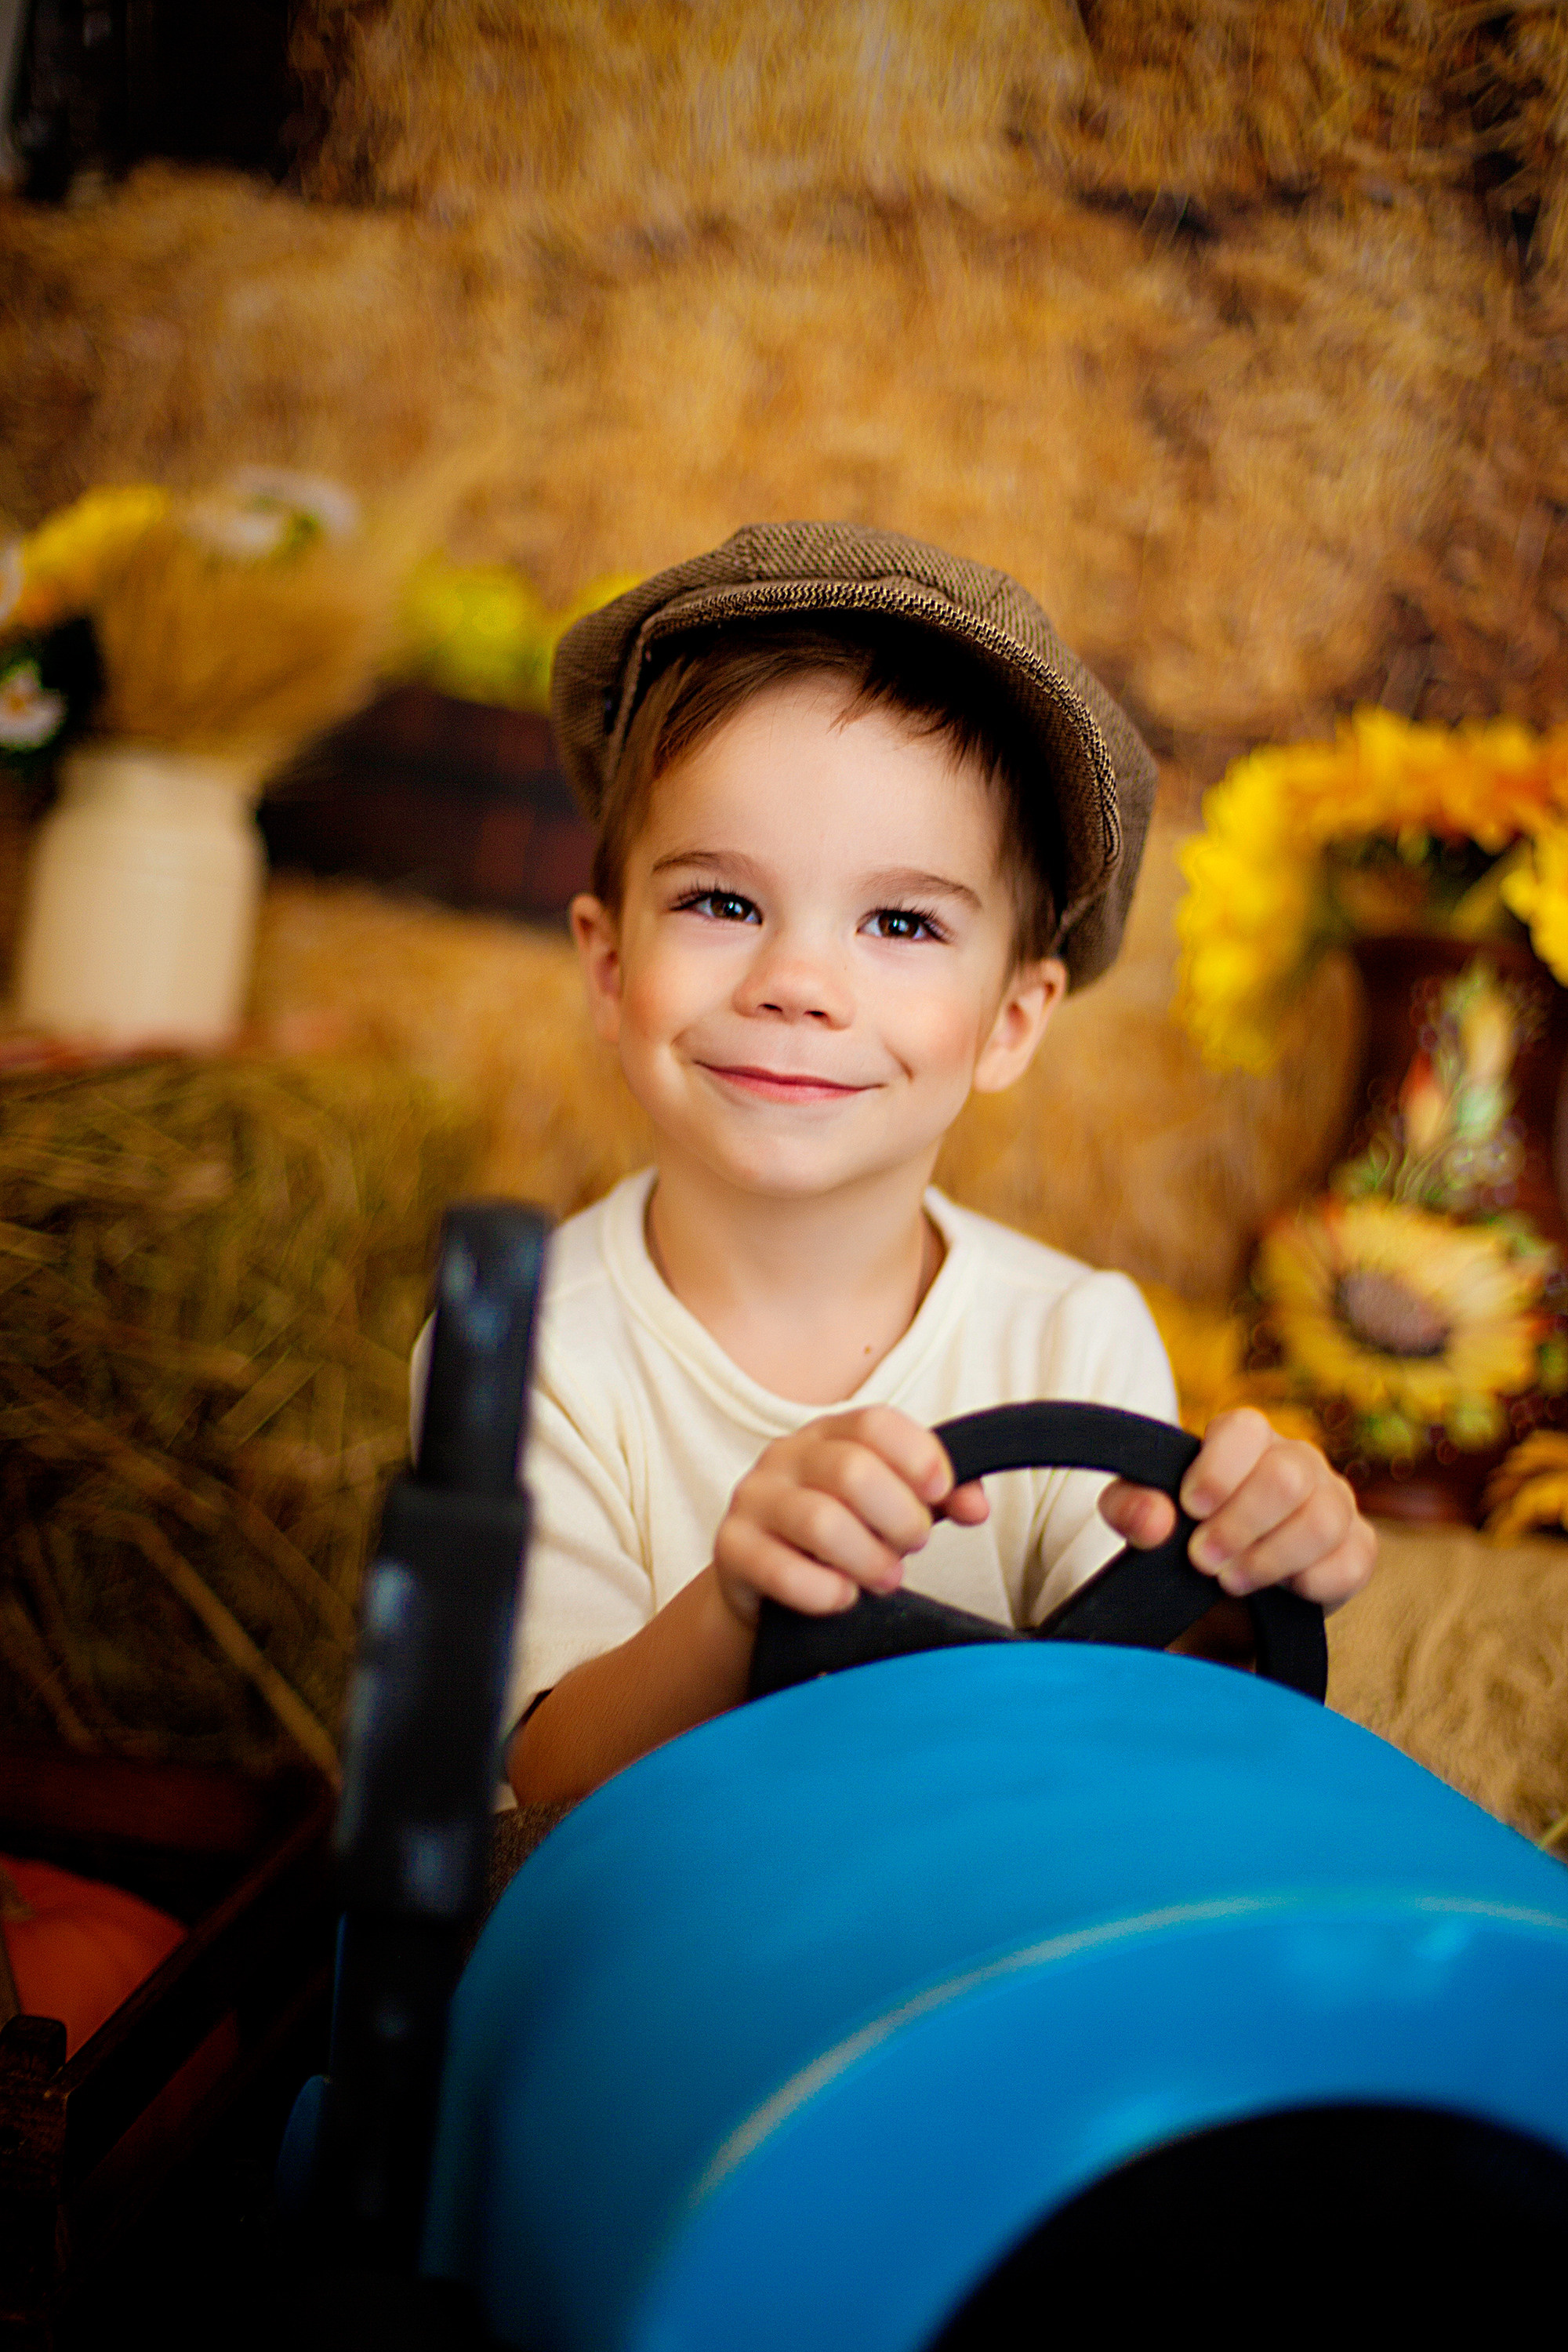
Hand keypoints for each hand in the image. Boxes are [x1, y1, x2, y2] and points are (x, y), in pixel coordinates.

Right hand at [713, 1405, 989, 1628]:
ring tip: (885, 1579)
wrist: (763, 1583)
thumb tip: (975, 1506)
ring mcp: (753, 1498)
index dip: (919, 1457)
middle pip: (853, 1471)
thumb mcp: (890, 1507)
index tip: (941, 1493)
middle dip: (899, 1519)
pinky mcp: (731, 1547)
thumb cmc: (839, 1537)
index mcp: (829, 1433)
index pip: (876, 1423)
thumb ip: (938, 1499)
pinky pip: (781, 1569)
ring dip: (868, 1560)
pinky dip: (824, 1591)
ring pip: (821, 1522)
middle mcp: (786, 1455)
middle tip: (912, 1548)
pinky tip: (841, 1598)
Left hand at [1098, 1407, 1374, 1607]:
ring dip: (1270, 1559)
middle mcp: (1296, 1461)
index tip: (1191, 1509)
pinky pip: (1352, 1561)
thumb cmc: (1183, 1543)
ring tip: (1232, 1579)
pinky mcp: (1356, 1546)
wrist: (1217, 1604)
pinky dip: (1312, 1583)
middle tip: (1203, 1559)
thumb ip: (1131, 1508)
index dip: (1218, 1471)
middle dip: (1239, 1526)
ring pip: (1323, 1519)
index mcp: (1244, 1440)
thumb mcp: (1144, 1523)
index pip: (1244, 1428)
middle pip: (1287, 1477)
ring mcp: (1333, 1501)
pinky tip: (1281, 1591)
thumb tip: (1154, 1518)